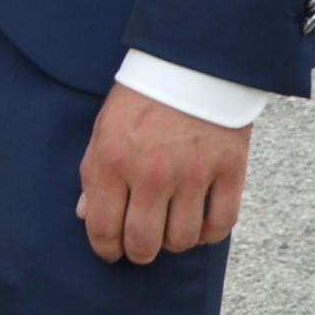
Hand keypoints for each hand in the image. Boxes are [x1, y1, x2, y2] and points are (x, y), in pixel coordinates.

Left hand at [76, 86, 250, 266]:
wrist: (193, 61)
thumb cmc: (142, 95)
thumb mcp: (104, 128)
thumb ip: (93, 173)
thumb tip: (86, 215)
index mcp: (114, 161)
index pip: (104, 228)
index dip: (105, 249)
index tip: (110, 251)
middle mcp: (152, 173)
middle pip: (144, 243)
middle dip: (138, 253)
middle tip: (140, 247)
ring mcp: (193, 174)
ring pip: (182, 239)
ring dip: (173, 242)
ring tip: (169, 229)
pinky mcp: (229, 170)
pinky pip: (220, 224)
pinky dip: (209, 233)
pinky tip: (199, 224)